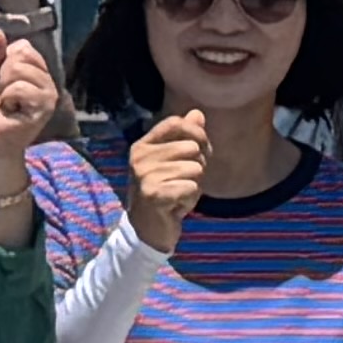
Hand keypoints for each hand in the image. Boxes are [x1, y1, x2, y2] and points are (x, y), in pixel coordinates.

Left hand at [0, 26, 59, 182]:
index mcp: (35, 71)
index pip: (23, 47)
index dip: (3, 61)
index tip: (0, 80)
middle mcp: (46, 80)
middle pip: (22, 55)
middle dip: (3, 74)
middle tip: (3, 95)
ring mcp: (48, 94)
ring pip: (20, 70)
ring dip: (4, 88)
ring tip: (7, 104)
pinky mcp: (44, 108)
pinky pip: (20, 88)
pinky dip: (8, 98)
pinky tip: (11, 111)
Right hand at [122, 107, 206, 251]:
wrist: (146, 229)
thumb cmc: (164, 191)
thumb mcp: (174, 162)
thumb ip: (186, 137)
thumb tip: (197, 113)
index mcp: (143, 145)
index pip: (175, 123)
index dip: (197, 133)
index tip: (203, 149)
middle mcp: (140, 157)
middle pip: (190, 147)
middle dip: (199, 165)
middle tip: (186, 180)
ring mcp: (145, 175)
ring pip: (194, 168)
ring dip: (195, 184)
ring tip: (179, 194)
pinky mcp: (154, 194)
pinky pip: (191, 187)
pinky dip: (191, 198)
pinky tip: (178, 205)